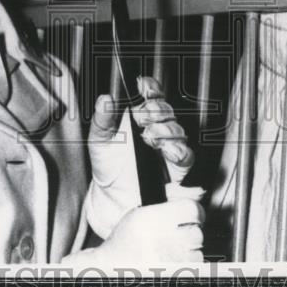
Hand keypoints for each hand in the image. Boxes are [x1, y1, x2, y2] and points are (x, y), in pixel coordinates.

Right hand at [66, 195, 204, 266]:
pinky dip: (187, 264)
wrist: (111, 266)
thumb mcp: (140, 214)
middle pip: (197, 233)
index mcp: (155, 219)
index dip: (196, 212)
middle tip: (182, 233)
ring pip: (197, 252)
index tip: (194, 215)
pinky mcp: (172, 274)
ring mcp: (169, 261)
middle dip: (191, 232)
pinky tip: (175, 260)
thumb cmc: (125, 240)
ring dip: (190, 250)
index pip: (192, 210)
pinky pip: (192, 268)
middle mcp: (165, 240)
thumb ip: (165, 207)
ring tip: (175, 249)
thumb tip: (191, 204)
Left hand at [86, 77, 193, 237]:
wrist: (114, 198)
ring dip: (164, 130)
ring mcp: (168, 144)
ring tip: (149, 138)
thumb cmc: (108, 165)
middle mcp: (156, 126)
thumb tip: (105, 98)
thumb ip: (102, 119)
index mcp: (139, 115)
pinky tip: (166, 151)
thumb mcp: (99, 141)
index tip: (143, 88)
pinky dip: (178, 150)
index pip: (150, 93)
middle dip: (154, 111)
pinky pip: (187, 153)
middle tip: (141, 119)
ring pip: (177, 128)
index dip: (150, 88)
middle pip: (165, 108)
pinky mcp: (178, 165)